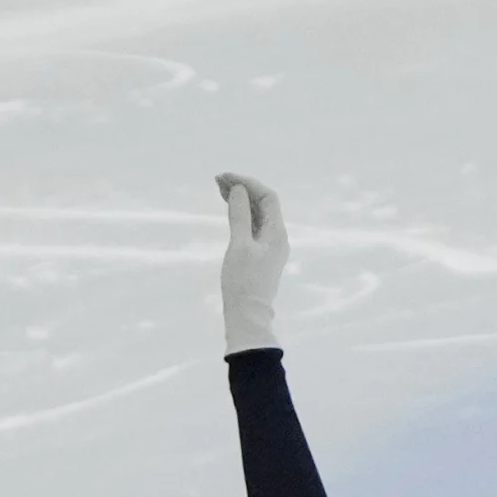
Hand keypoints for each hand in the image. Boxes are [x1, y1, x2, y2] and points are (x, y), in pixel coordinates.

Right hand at [214, 173, 286, 355]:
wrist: (248, 318)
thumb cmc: (243, 283)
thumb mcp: (238, 246)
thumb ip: (239, 216)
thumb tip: (239, 190)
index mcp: (277, 233)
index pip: (268, 197)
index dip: (248, 183)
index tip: (226, 178)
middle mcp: (278, 237)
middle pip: (264, 204)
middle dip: (243, 189)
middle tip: (219, 180)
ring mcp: (270, 248)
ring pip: (257, 216)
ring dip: (242, 202)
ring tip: (221, 190)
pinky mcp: (261, 257)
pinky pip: (254, 228)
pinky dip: (242, 217)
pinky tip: (231, 211)